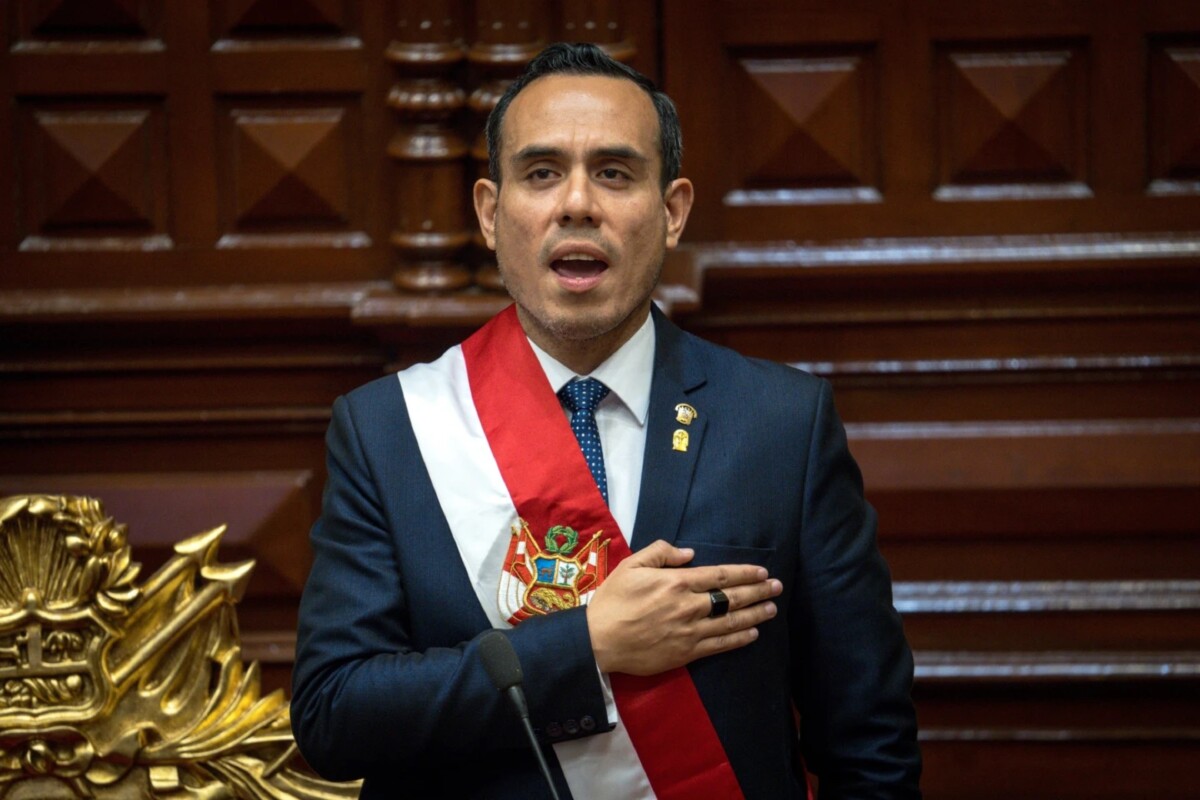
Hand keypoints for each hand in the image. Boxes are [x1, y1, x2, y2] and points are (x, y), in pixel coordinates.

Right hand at [586, 539, 781, 675]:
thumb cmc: (613, 600)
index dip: (744, 573)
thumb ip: (660, 553)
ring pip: (730, 622)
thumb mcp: (631, 565)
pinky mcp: (686, 653)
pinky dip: (739, 639)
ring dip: (755, 614)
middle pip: (731, 597)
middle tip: (777, 587)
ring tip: (772, 608)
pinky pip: (719, 645)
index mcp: (675, 582)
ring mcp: (689, 631)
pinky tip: (753, 634)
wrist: (599, 640)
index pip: (719, 575)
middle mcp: (688, 606)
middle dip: (757, 591)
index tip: (762, 572)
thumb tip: (690, 554)